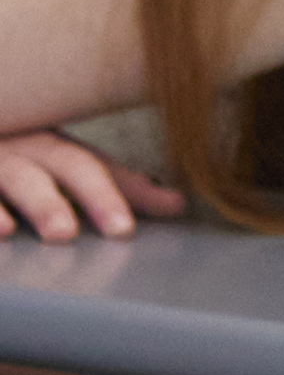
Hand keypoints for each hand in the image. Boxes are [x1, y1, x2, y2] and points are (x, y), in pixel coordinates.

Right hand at [0, 132, 176, 241]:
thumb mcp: (59, 160)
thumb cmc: (14, 148)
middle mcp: (19, 145)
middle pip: (61, 162)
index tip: (139, 223)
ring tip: (61, 232)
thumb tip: (176, 203)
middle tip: (119, 228)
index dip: (116, 191)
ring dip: (39, 203)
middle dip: (93, 193)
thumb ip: (114, 184)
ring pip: (15, 175)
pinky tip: (2, 232)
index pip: (90, 163)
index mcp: (47, 141)